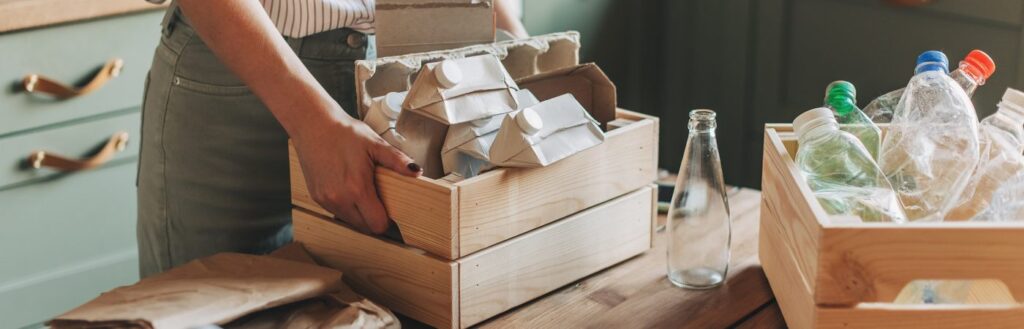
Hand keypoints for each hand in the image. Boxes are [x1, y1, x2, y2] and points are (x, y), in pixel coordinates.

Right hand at [292, 113, 420, 233]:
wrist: (312, 124)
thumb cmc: (344, 132)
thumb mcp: (374, 144)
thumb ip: (396, 160)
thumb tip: (417, 171)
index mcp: (356, 189)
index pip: (377, 224)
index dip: (388, 220)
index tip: (392, 210)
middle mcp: (339, 199)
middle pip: (364, 227)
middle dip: (375, 217)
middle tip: (380, 199)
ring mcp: (325, 200)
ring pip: (350, 221)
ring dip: (360, 214)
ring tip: (364, 192)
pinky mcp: (316, 197)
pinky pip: (337, 212)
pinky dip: (346, 207)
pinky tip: (348, 188)